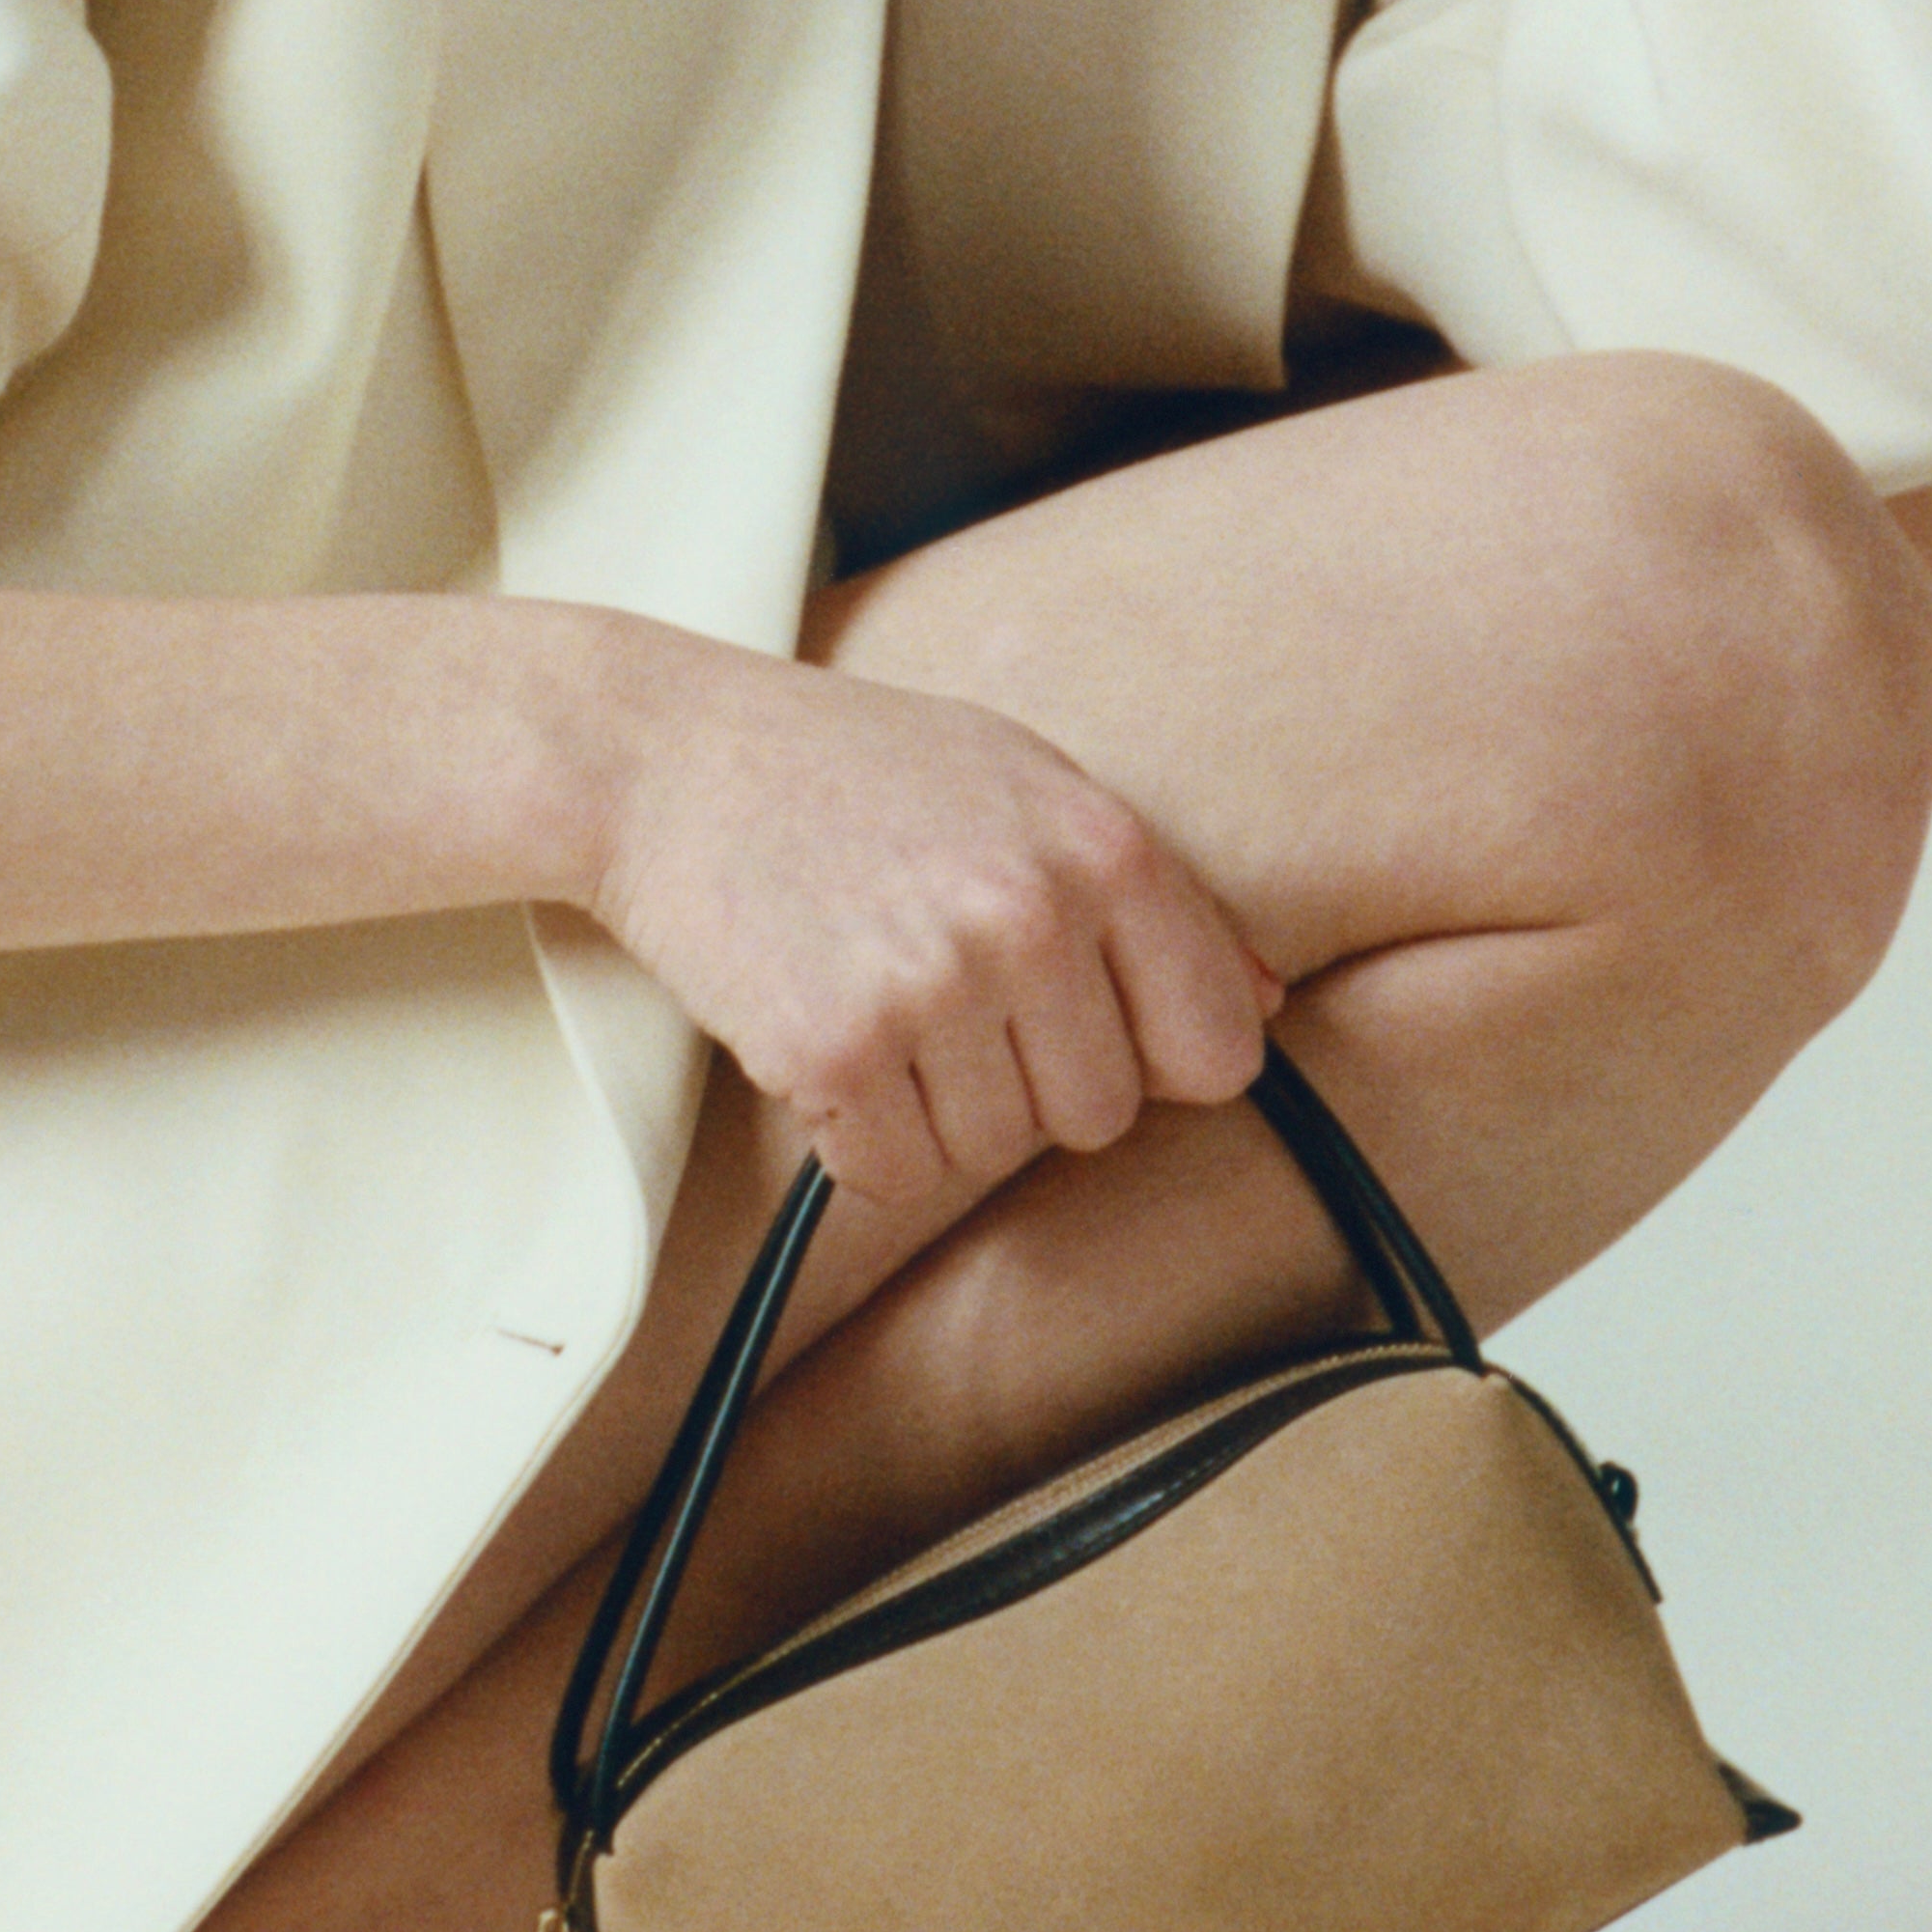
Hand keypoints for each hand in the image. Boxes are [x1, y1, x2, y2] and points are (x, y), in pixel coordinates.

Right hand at [578, 627, 1272, 1216]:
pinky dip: (855, 1140)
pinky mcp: (834, 1048)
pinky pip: (891, 1174)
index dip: (1155, 1061)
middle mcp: (1032, 916)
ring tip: (877, 1007)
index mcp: (1105, 847)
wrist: (662, 756)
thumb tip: (1269, 1000)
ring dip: (935, 1114)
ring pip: (993, 1157)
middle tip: (947, 1006)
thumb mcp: (1024, 781)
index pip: (1218, 1050)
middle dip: (1030, 1089)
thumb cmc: (850, 768)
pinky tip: (823, 1046)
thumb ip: (1152, 892)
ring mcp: (933, 985)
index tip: (1084, 1031)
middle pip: (1100, 1119)